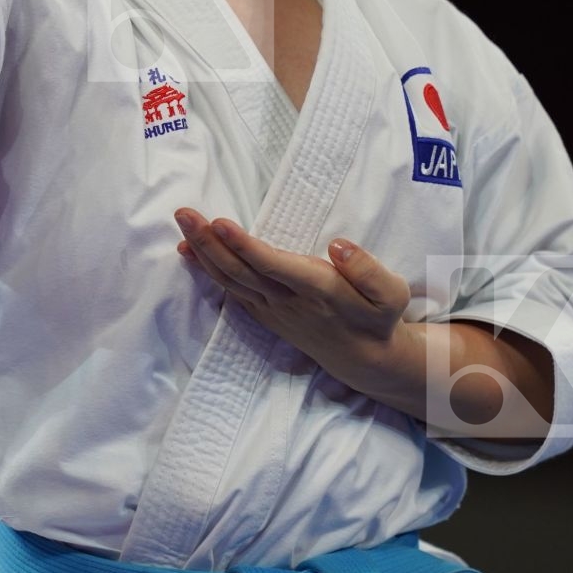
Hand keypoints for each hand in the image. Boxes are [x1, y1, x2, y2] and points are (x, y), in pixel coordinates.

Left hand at [173, 207, 412, 392]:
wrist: (365, 359)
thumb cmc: (378, 316)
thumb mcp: (390, 294)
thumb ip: (367, 270)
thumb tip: (338, 246)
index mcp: (318, 290)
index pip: (274, 267)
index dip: (245, 246)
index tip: (220, 223)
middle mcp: (288, 301)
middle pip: (240, 270)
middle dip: (209, 241)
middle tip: (183, 212)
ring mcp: (271, 309)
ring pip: (230, 279)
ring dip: (202, 251)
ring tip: (182, 222)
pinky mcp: (263, 313)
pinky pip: (229, 289)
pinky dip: (206, 270)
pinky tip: (189, 250)